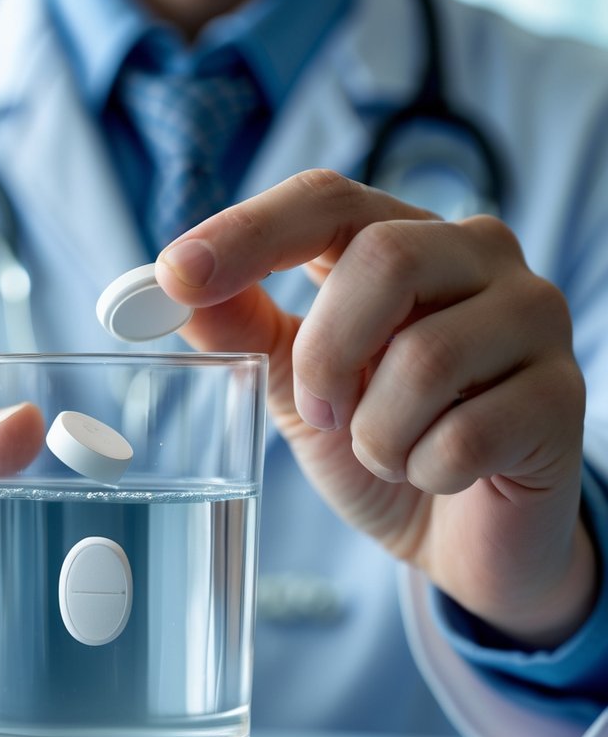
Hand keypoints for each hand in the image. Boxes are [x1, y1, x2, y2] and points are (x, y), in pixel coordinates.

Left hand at [155, 169, 594, 647]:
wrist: (461, 534)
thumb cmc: (383, 444)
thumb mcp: (299, 388)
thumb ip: (250, 333)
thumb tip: (179, 292)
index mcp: (405, 241)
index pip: (327, 202)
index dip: (248, 233)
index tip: (173, 276)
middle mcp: (478, 259)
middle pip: (386, 260)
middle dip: (327, 356)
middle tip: (320, 412)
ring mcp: (533, 321)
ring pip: (426, 358)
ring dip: (377, 433)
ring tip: (388, 453)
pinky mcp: (562, 398)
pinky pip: (467, 434)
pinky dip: (423, 471)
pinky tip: (437, 475)